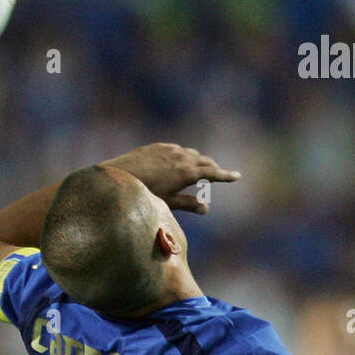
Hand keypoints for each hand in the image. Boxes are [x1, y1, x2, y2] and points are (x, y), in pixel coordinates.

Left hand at [105, 143, 239, 213]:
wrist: (116, 177)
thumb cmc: (142, 194)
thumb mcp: (167, 202)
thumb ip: (188, 203)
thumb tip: (205, 208)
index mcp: (187, 172)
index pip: (213, 172)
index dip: (226, 175)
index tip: (237, 176)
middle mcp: (181, 157)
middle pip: (204, 161)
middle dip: (213, 168)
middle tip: (218, 175)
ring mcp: (169, 149)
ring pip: (190, 153)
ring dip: (197, 161)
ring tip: (198, 170)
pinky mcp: (157, 146)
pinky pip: (176, 149)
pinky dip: (182, 155)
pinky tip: (178, 162)